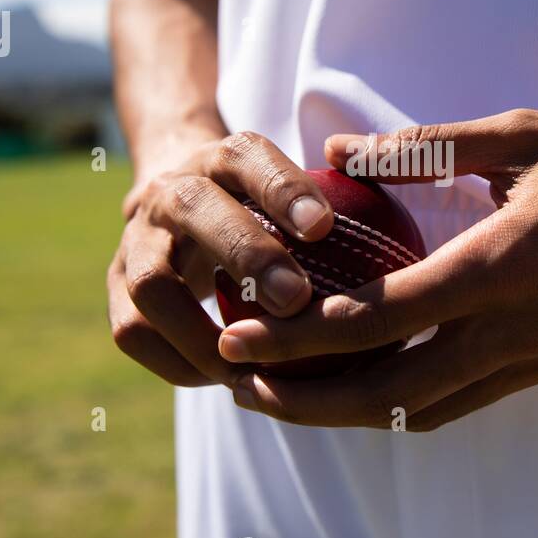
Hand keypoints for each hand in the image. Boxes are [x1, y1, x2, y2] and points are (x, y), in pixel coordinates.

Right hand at [107, 132, 336, 386]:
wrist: (175, 197)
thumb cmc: (267, 205)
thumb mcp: (298, 189)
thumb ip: (347, 205)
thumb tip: (420, 259)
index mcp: (225, 158)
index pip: (251, 159)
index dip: (284, 190)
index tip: (325, 227)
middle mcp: (174, 191)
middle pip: (197, 212)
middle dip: (247, 257)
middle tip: (296, 301)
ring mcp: (137, 240)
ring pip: (154, 285)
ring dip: (205, 332)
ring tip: (256, 366)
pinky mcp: (117, 288)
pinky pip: (136, 333)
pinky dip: (180, 362)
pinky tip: (230, 380)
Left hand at [219, 109, 537, 427]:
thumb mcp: (525, 134)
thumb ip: (428, 147)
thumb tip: (342, 151)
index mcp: (506, 266)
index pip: (383, 317)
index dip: (304, 333)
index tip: (244, 334)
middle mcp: (520, 330)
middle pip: (393, 390)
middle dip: (309, 395)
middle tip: (243, 382)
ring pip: (426, 410)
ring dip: (350, 411)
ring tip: (287, 396)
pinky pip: (464, 403)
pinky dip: (403, 404)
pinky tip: (367, 387)